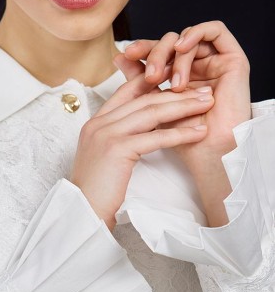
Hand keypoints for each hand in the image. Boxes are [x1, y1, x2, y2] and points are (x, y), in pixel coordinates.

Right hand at [69, 71, 213, 231]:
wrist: (84, 211)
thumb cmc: (97, 192)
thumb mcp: (105, 158)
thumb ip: (120, 139)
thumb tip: (145, 131)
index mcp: (95, 123)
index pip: (127, 91)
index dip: (155, 83)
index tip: (181, 80)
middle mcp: (99, 123)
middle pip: (144, 99)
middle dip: (177, 93)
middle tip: (203, 91)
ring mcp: (107, 134)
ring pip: (152, 112)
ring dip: (183, 107)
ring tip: (207, 104)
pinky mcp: (117, 149)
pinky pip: (155, 137)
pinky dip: (180, 133)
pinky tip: (198, 132)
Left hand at [117, 21, 251, 169]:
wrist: (206, 152)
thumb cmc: (181, 138)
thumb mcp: (153, 104)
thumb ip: (138, 80)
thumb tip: (118, 57)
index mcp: (180, 76)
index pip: (160, 53)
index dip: (144, 50)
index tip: (126, 55)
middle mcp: (198, 67)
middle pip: (172, 44)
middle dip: (156, 54)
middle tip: (150, 75)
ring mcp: (215, 62)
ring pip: (189, 38)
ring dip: (173, 55)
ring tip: (169, 81)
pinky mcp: (233, 59)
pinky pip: (215, 30)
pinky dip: (195, 33)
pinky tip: (182, 47)